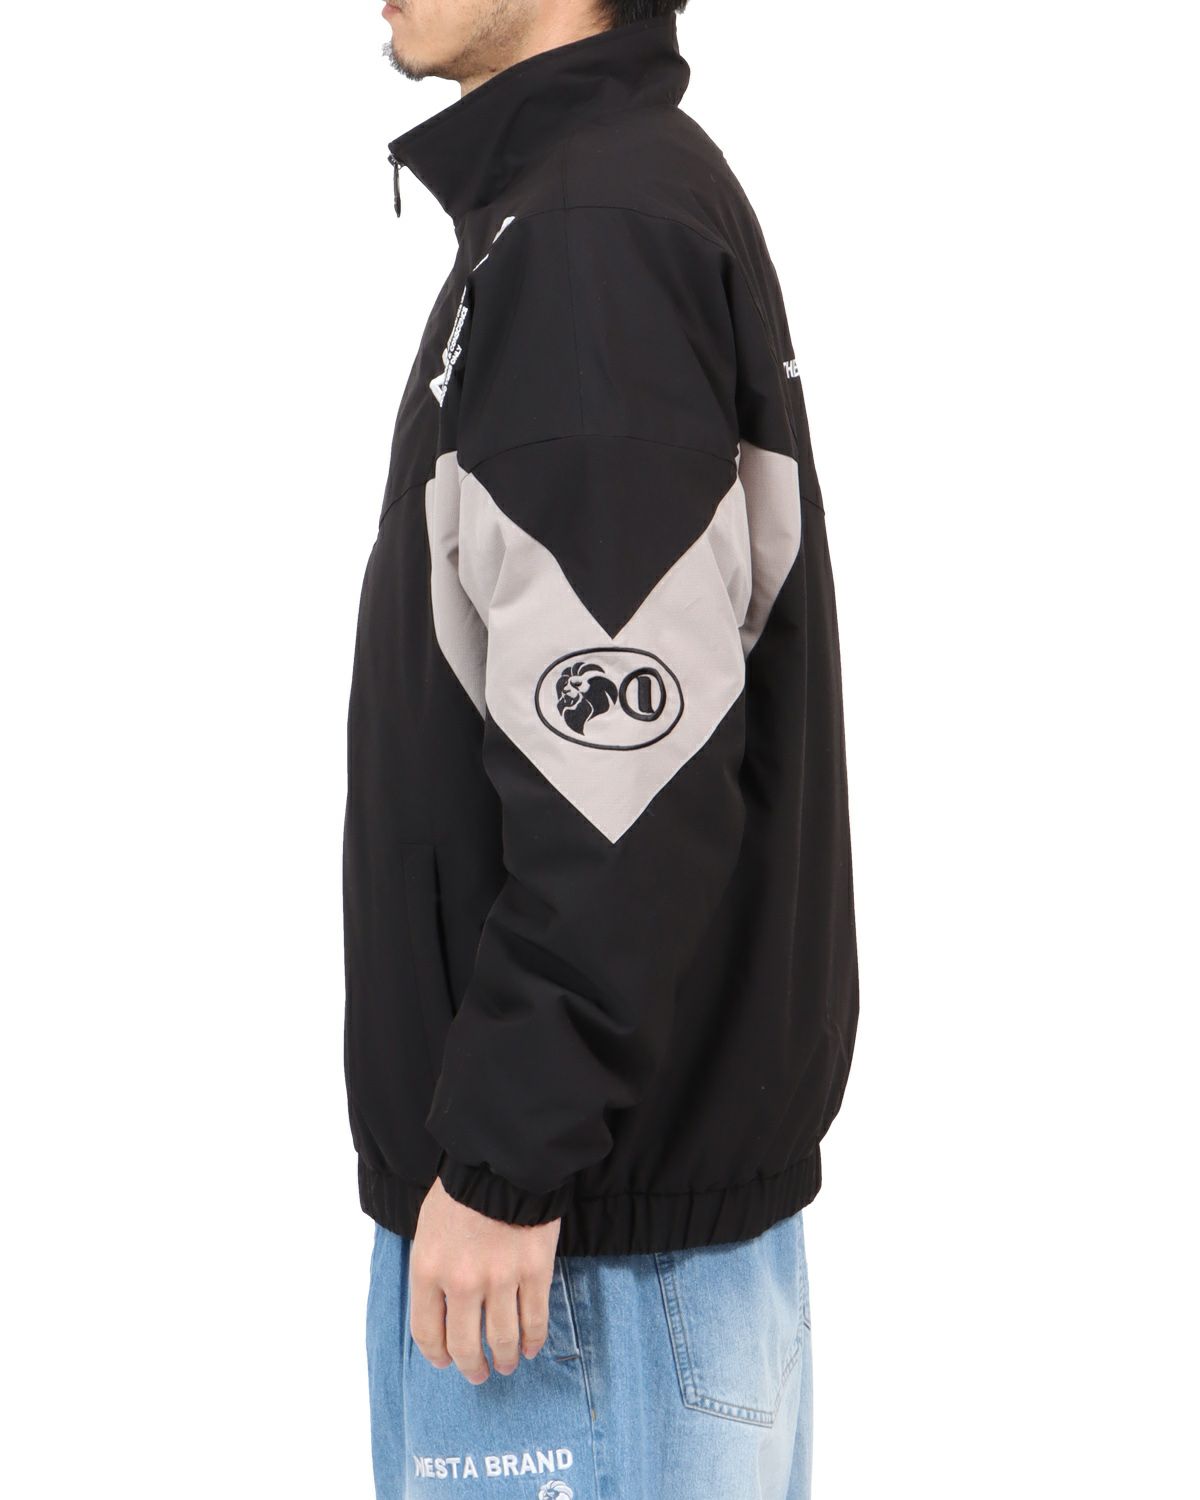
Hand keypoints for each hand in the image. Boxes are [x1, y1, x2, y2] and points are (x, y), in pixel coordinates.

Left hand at [409, 1175, 560, 1382]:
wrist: (503, 1159)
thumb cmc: (461, 1190)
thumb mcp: (428, 1229)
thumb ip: (433, 1270)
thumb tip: (441, 1307)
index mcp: (428, 1270)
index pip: (427, 1332)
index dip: (438, 1355)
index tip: (446, 1361)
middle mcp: (461, 1283)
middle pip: (465, 1346)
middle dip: (472, 1367)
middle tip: (478, 1373)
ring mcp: (500, 1280)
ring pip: (503, 1340)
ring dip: (505, 1359)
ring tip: (507, 1364)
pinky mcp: (534, 1272)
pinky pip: (534, 1320)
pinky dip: (533, 1340)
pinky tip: (531, 1347)